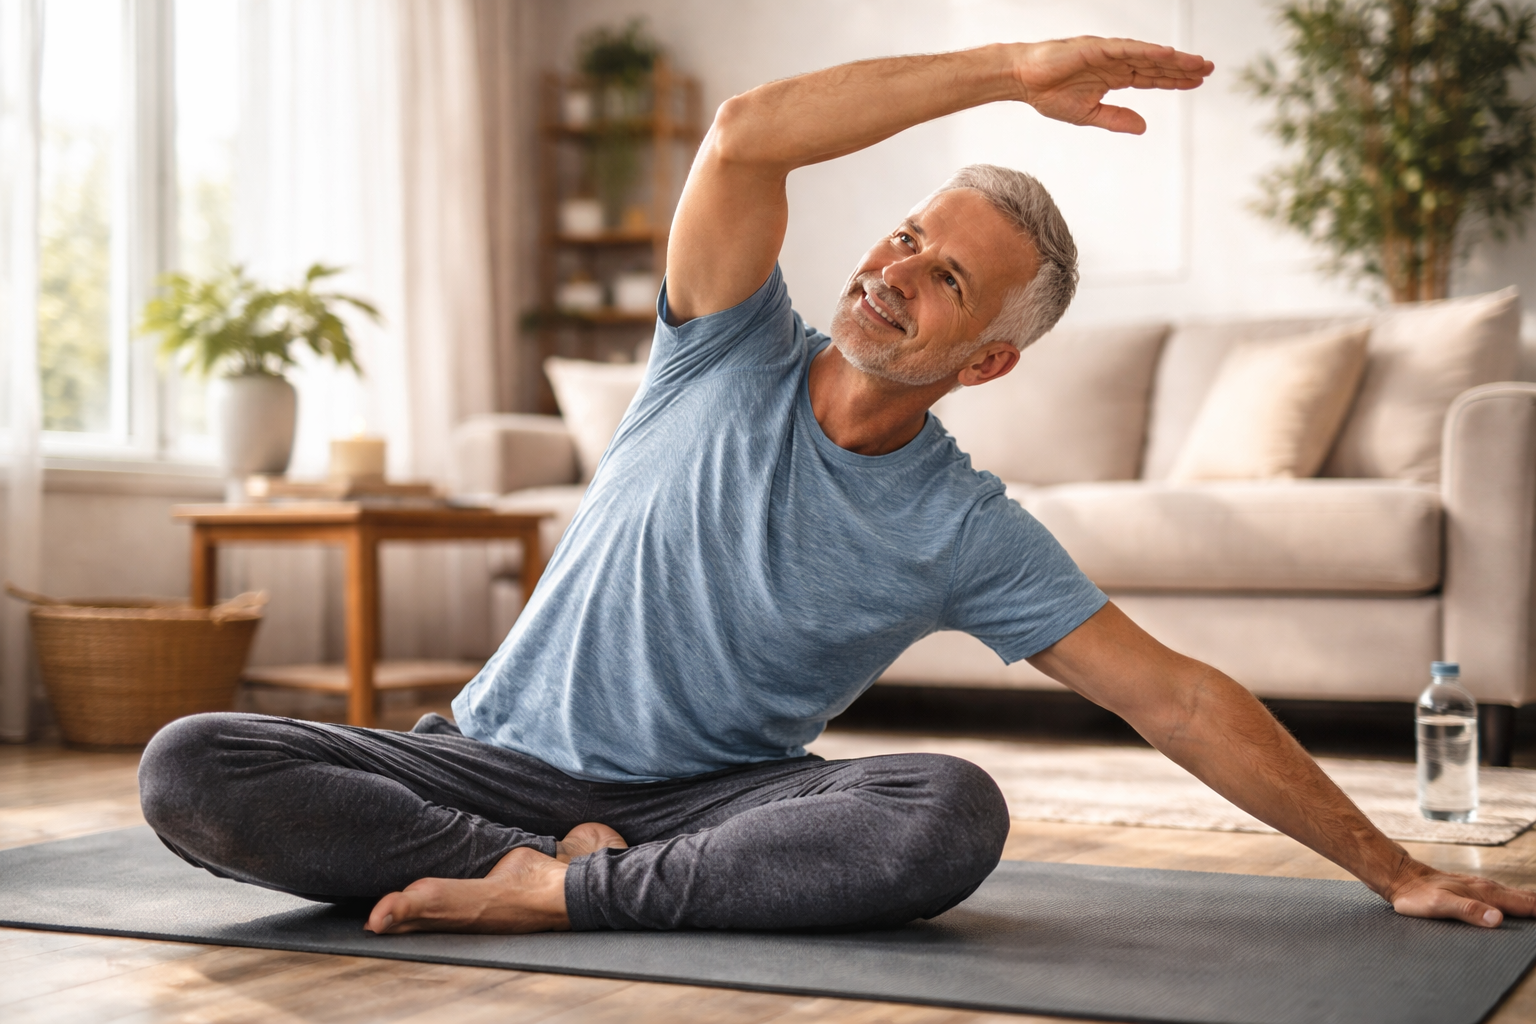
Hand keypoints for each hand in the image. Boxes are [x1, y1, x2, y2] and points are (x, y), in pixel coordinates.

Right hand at [1012, 36, 1213, 134]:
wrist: (1023, 80)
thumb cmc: (1049, 94)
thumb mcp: (1088, 114)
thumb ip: (1116, 119)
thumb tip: (1143, 128)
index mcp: (1113, 77)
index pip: (1151, 78)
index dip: (1174, 80)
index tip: (1196, 82)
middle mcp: (1115, 63)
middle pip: (1156, 65)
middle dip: (1182, 68)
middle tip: (1209, 69)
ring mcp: (1108, 54)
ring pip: (1148, 56)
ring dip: (1173, 59)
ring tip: (1197, 63)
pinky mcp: (1096, 48)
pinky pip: (1127, 49)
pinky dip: (1148, 51)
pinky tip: (1167, 54)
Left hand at [1387, 863, 1535, 927]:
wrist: (1401, 877)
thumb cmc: (1417, 894)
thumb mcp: (1439, 906)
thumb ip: (1468, 911)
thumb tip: (1498, 920)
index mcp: (1487, 894)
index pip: (1526, 905)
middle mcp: (1489, 889)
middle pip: (1527, 900)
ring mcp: (1483, 888)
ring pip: (1518, 896)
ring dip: (1535, 904)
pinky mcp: (1475, 890)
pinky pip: (1505, 896)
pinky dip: (1521, 901)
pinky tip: (1521, 905)